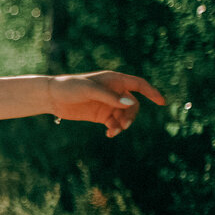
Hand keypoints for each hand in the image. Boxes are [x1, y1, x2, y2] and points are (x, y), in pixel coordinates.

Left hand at [47, 71, 165, 137]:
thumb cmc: (70, 87)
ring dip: (123, 124)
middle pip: (133, 104)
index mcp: (114, 80)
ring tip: (113, 131)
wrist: (52, 97)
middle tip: (123, 124)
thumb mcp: (89, 90)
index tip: (162, 102)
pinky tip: (110, 134)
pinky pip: (114, 123)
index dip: (151, 92)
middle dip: (131, 115)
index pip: (139, 85)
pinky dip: (115, 129)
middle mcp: (114, 92)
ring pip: (124, 115)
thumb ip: (109, 97)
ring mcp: (108, 104)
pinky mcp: (101, 115)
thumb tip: (129, 104)